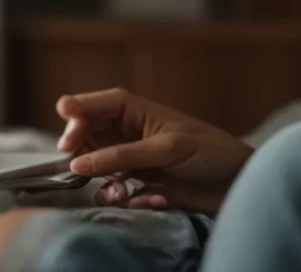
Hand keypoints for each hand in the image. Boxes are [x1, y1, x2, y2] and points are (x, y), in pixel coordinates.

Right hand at [57, 88, 254, 214]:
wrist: (236, 183)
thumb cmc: (210, 153)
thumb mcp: (168, 149)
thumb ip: (123, 155)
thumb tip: (78, 162)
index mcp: (140, 111)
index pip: (101, 103)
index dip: (80, 106)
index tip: (63, 112)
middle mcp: (130, 133)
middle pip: (88, 133)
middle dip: (79, 146)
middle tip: (74, 159)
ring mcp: (131, 159)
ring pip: (94, 164)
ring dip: (99, 177)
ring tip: (117, 188)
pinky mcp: (137, 184)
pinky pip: (111, 189)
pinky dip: (118, 195)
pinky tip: (143, 198)